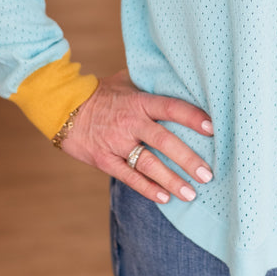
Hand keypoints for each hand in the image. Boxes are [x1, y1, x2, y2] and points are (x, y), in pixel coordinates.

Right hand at [60, 68, 213, 203]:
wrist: (64, 107)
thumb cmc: (101, 92)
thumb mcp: (126, 81)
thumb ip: (149, 83)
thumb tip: (176, 76)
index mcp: (139, 101)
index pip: (171, 108)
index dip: (192, 117)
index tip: (212, 129)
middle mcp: (131, 122)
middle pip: (164, 142)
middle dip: (188, 159)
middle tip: (207, 174)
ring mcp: (117, 143)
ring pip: (149, 164)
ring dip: (172, 180)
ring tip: (191, 193)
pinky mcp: (105, 160)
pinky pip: (129, 177)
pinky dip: (147, 188)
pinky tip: (165, 198)